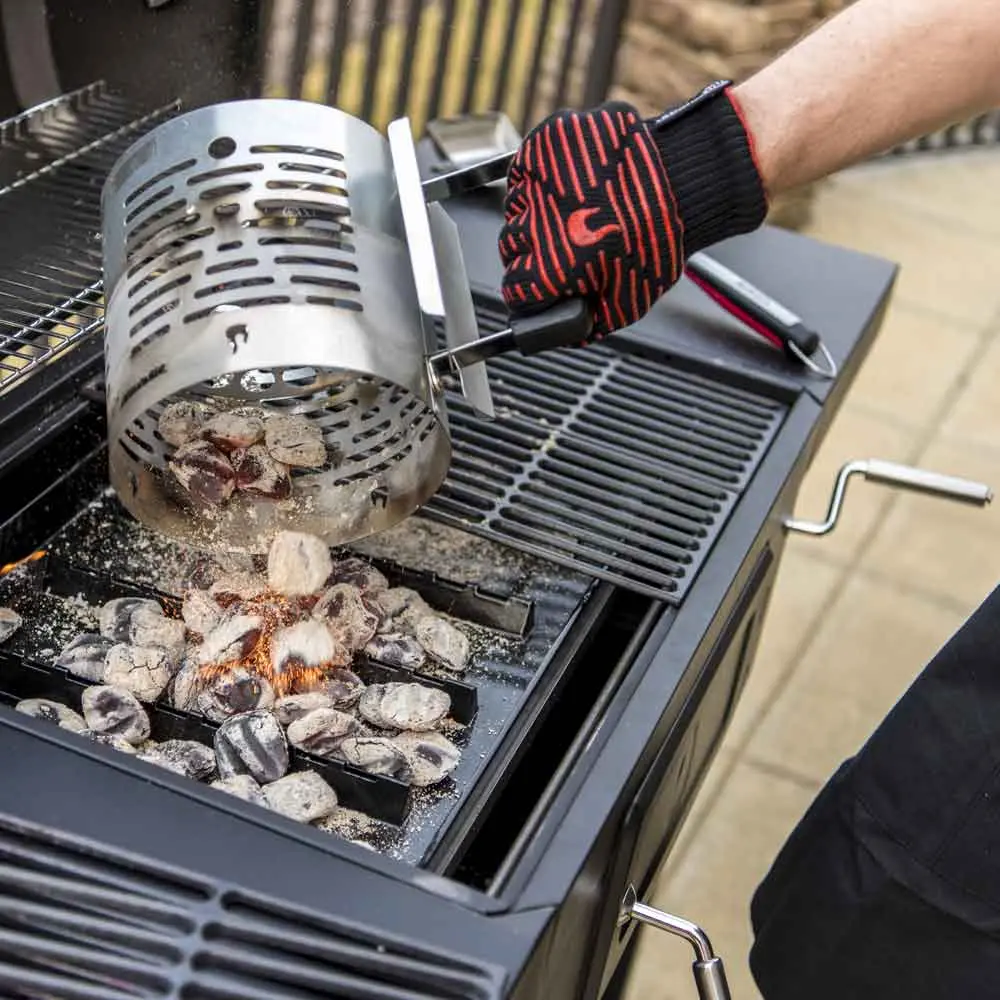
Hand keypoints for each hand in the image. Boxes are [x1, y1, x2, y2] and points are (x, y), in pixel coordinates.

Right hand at [498, 83, 769, 339]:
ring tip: (573, 210)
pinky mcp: (542, 145)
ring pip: (515, 206)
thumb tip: (563, 333)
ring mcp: (536, 181)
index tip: (542, 283)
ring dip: (534, 211)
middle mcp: (535, 225)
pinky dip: (541, 177)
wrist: (682, 181)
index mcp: (550, 269)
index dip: (529, 289)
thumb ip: (588, 325)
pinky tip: (573, 185)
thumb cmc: (658, 241)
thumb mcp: (627, 304)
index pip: (514, 289)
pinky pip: (526, 168)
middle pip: (510, 247)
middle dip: (532, 250)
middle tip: (565, 243)